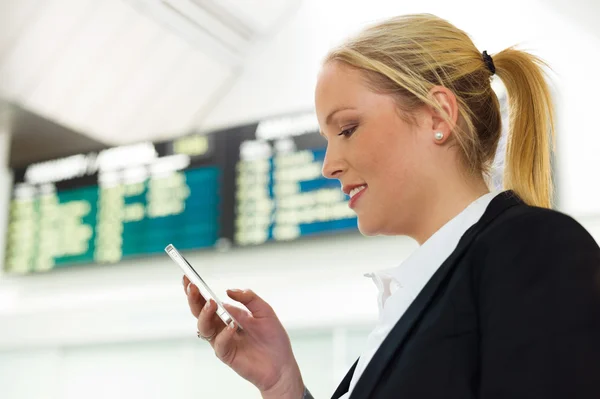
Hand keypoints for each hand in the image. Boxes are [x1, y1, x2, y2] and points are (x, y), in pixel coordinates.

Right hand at [182, 276, 304, 398]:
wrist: (282, 364)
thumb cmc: (273, 338)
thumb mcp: (264, 311)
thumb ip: (249, 298)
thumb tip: (229, 291)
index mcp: (228, 315)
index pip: (206, 301)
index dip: (196, 290)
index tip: (187, 277)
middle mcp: (221, 327)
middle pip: (200, 313)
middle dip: (194, 299)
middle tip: (193, 287)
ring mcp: (222, 341)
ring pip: (204, 327)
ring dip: (205, 314)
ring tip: (211, 304)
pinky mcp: (227, 355)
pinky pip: (219, 344)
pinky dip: (224, 333)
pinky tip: (232, 325)